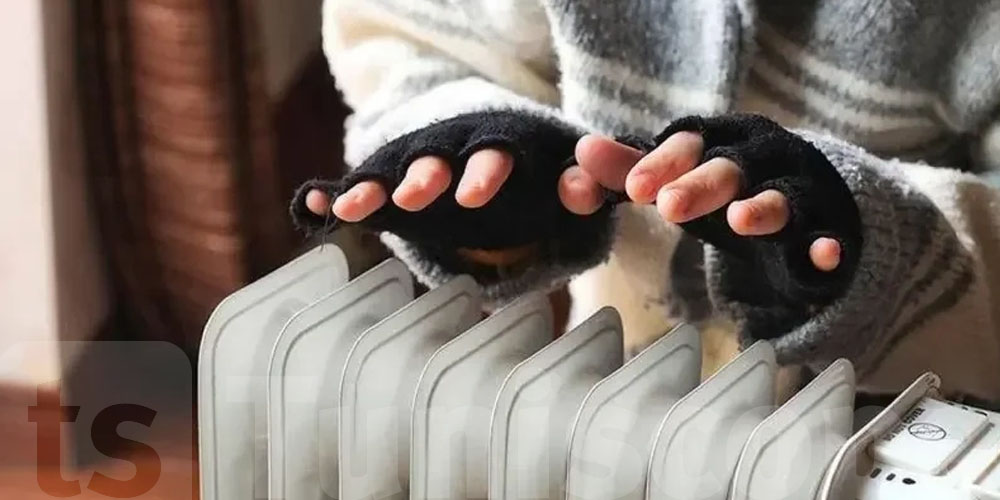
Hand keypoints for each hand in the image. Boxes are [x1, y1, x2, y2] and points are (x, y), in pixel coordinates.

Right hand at [291, 111, 610, 266]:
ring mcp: (422, 165)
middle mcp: (456, 150)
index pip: (496, 152)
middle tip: (418, 194)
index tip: (475, 194)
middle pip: (439, 158)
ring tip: (359, 206)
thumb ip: (587, 187)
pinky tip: (317, 206)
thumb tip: (586, 189)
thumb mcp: (568, 180)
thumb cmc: (536, 177)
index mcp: (503, 146)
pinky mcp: (393, 184)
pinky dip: (338, 196)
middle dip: (431, 175)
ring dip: (383, 185)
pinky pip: (363, 188)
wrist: (491, 155)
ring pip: (401, 171)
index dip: (487, 171)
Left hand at [559, 126, 842, 271]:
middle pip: (730, 167)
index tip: (632, 189)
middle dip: (700, 184)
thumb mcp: (676, 176)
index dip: (660, 162)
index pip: (687, 142)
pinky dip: (826, 245)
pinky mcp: (826, 228)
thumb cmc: (722, 183)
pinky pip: (828, 236)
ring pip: (783, 197)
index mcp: (718, 140)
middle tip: (668, 206)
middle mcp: (760, 158)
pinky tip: (823, 257)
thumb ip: (626, 169)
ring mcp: (798, 191)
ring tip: (740, 220)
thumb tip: (579, 153)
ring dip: (763, 207)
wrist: (806, 197)